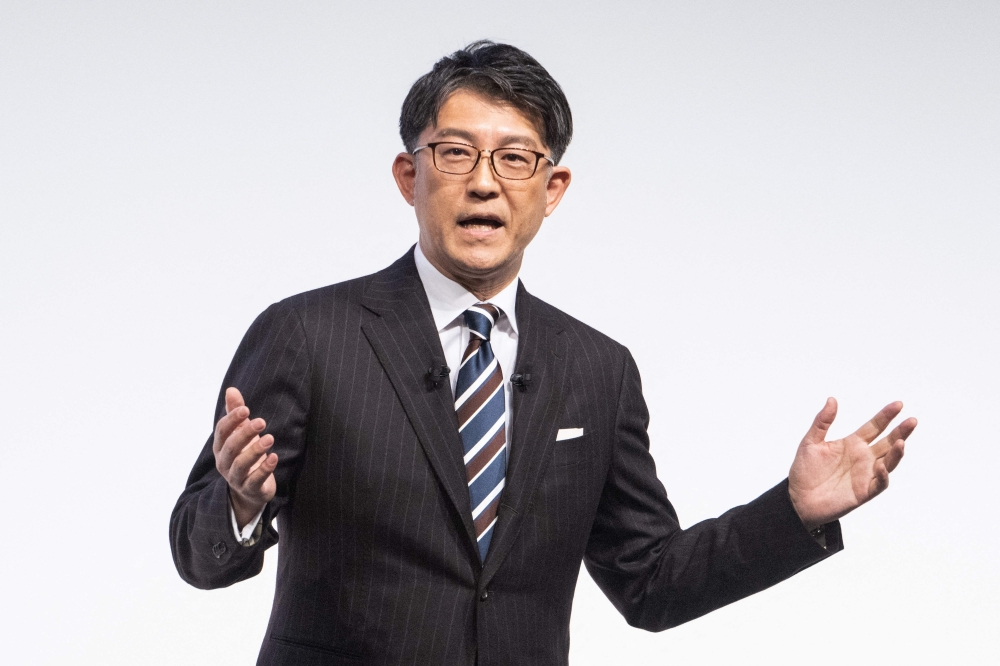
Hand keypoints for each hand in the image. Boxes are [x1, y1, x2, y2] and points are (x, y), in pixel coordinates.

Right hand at [213, 387, 277, 528]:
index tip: (246, 409)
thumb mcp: (241, 433)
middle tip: (261, 421)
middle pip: (231, 447)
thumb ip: (236, 413)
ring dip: (255, 451)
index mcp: (220, 447)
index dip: (232, 420)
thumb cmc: (245, 455)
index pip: (222, 431)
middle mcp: (224, 462)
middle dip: (245, 434)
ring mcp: (236, 478)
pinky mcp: (250, 489)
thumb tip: (231, 389)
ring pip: (241, 465)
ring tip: (269, 438)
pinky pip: (255, 480)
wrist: (249, 489)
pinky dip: (264, 469)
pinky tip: (274, 457)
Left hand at [788, 398, 915, 529]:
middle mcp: (864, 458)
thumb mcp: (811, 442)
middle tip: (912, 420)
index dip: (886, 416)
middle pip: (887, 442)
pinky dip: (883, 475)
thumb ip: (822, 422)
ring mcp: (866, 474)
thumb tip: (832, 399)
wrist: (798, 499)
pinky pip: (879, 483)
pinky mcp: (864, 492)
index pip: (874, 427)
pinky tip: (881, 466)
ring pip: (889, 462)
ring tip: (901, 441)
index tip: (898, 404)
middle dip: (901, 432)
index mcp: (853, 444)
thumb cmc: (804, 471)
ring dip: (896, 453)